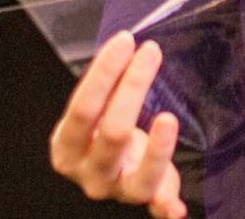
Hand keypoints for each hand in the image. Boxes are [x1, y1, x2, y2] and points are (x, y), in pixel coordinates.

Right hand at [49, 32, 187, 213]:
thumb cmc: (100, 134)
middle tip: (150, 52)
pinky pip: (157, 206)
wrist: (105, 173)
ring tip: (167, 119)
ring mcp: (118, 191)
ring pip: (140, 176)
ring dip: (157, 149)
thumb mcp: (92, 117)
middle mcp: (90, 173)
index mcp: (68, 147)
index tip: (125, 42)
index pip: (83, 108)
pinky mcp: (145, 200)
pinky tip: (176, 208)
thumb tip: (125, 46)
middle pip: (113, 133)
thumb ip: (104, 90)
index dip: (104, 74)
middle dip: (133, 88)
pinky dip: (166, 207)